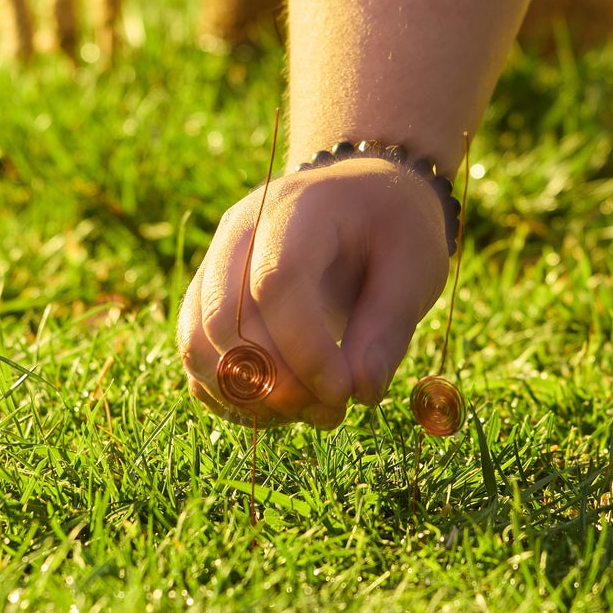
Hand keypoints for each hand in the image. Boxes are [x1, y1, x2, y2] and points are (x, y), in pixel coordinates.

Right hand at [178, 158, 451, 427]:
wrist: (359, 200)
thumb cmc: (393, 229)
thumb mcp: (416, 267)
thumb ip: (389, 328)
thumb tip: (361, 392)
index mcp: (298, 208)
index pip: (276, 282)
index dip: (305, 351)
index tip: (344, 394)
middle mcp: (240, 232)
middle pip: (223, 319)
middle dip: (276, 384)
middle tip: (333, 412)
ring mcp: (214, 265)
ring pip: (197, 345)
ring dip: (249, 397)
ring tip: (311, 411)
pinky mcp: (205, 300)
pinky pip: (197, 359)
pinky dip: (232, 396)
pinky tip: (285, 407)